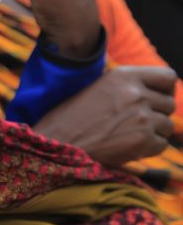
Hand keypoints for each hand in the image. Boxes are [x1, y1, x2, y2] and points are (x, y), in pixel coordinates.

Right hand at [33, 66, 175, 166]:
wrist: (56, 144)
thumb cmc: (70, 118)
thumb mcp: (98, 89)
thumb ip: (127, 87)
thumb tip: (156, 92)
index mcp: (123, 76)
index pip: (168, 77)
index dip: (165, 90)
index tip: (156, 99)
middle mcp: (136, 93)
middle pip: (169, 104)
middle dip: (157, 114)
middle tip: (135, 123)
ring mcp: (142, 117)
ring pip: (167, 125)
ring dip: (153, 133)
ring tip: (127, 136)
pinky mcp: (143, 140)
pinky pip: (161, 144)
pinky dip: (148, 149)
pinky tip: (126, 148)